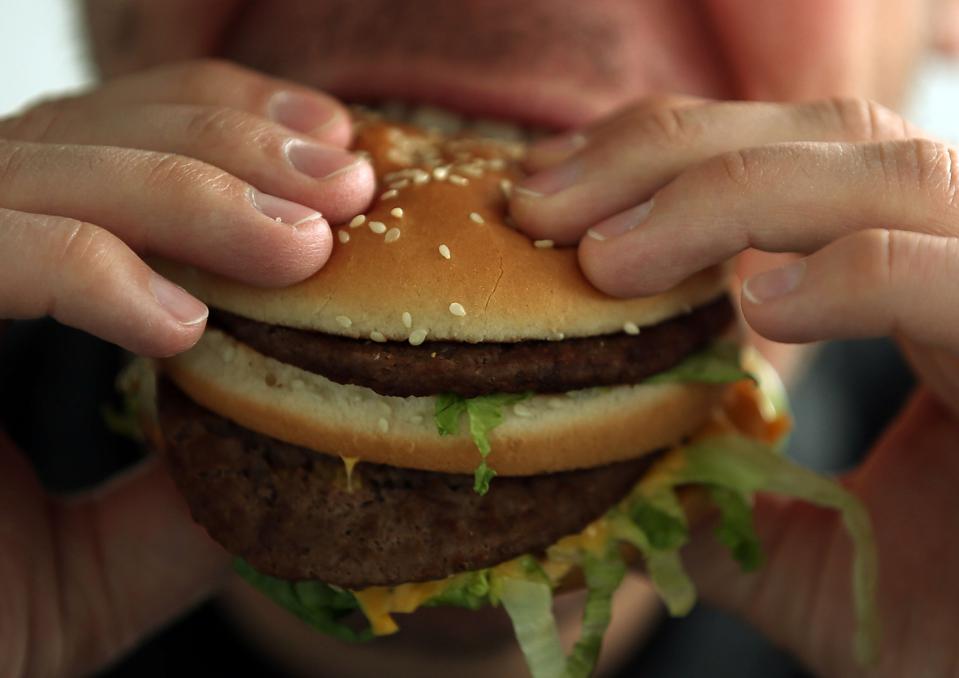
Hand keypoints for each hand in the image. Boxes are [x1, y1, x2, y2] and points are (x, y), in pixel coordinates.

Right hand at [0, 59, 373, 675]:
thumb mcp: (100, 561)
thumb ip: (184, 498)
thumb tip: (304, 452)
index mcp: (1, 277)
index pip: (114, 148)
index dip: (228, 128)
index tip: (340, 153)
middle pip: (87, 135)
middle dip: (233, 147)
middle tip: (347, 183)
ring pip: (40, 170)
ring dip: (189, 195)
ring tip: (301, 249)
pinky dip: (80, 269)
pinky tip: (178, 325)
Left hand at [510, 97, 958, 676]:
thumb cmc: (946, 623)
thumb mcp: (802, 553)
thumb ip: (715, 498)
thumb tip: (608, 475)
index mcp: (916, 280)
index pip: (788, 159)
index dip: (661, 159)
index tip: (550, 191)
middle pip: (826, 135)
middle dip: (665, 156)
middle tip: (539, 204)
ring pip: (888, 175)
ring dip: (725, 199)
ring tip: (607, 261)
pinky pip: (953, 277)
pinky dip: (854, 276)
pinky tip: (758, 307)